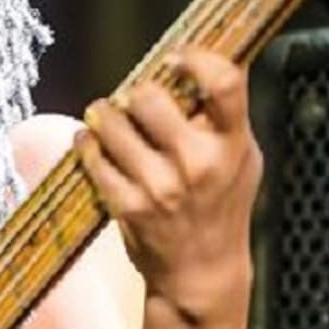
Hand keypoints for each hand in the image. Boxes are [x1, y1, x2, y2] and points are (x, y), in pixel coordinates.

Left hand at [73, 47, 262, 324]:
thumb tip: (199, 65)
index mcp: (233, 145)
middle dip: (135, 93)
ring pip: (112, 124)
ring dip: (102, 115)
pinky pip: (93, 159)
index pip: (224, 82)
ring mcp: (160, 187)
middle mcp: (197, 164)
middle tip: (131, 99)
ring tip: (104, 117)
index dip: (196, 58)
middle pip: (149, 98)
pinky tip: (90, 142)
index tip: (176, 58)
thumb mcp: (242, 159)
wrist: (202, 271)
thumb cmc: (221, 207)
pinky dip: (86, 144)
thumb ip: (225, 117)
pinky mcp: (128, 205)